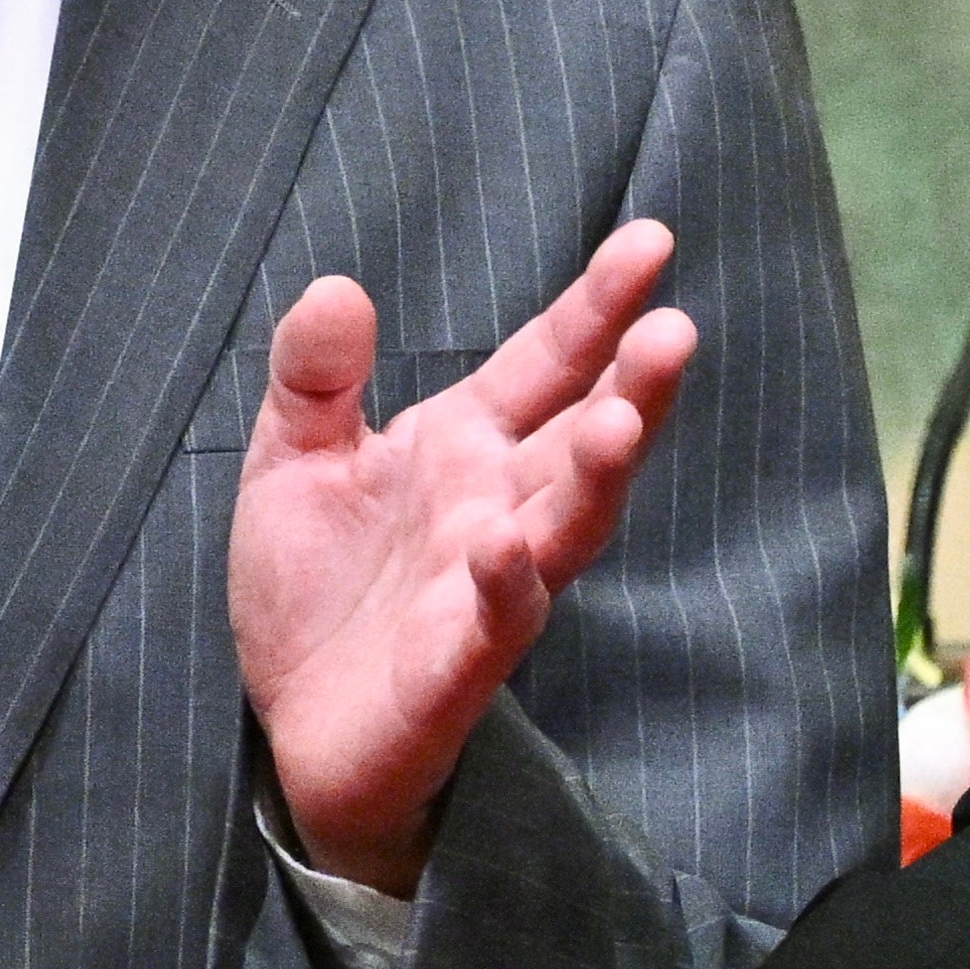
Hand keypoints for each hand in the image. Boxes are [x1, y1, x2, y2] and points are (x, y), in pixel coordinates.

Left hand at [228, 226, 695, 894]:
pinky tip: (503, 545)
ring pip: (566, 526)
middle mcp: (497, 506)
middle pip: (583, 438)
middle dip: (633, 386)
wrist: (295, 728)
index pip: (548, 363)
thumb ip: (315, 376)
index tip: (652, 241)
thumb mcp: (293, 459)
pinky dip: (505, 583)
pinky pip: (495, 620)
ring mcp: (486, 587)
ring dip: (596, 476)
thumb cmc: (316, 589)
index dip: (597, 306)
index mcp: (465, 445)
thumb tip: (336, 287)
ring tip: (620, 420)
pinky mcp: (456, 663)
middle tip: (676, 329)